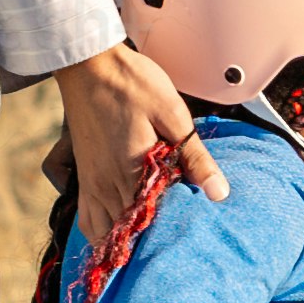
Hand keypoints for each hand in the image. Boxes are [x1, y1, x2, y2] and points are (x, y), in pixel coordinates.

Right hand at [49, 36, 224, 218]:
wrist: (88, 65)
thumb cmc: (132, 84)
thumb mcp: (172, 114)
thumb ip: (195, 158)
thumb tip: (219, 193)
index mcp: (134, 173)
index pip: (157, 221)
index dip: (176, 225)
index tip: (192, 221)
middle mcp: (108, 186)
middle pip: (133, 232)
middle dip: (155, 234)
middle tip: (177, 229)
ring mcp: (92, 186)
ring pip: (109, 233)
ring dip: (130, 237)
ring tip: (152, 232)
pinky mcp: (83, 179)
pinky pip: (88, 222)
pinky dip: (103, 233)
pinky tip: (121, 229)